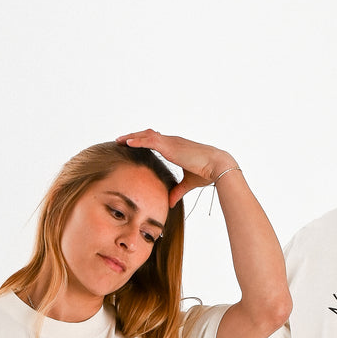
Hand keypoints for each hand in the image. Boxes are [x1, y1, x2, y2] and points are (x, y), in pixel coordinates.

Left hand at [117, 129, 233, 208]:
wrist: (217, 166)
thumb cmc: (207, 172)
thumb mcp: (188, 184)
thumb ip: (177, 191)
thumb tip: (170, 202)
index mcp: (176, 147)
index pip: (156, 141)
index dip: (143, 141)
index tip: (132, 144)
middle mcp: (172, 142)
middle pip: (148, 135)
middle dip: (134, 137)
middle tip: (121, 140)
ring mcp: (171, 142)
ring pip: (146, 135)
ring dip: (132, 137)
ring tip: (119, 140)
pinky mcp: (170, 146)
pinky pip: (149, 140)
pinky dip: (137, 141)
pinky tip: (127, 143)